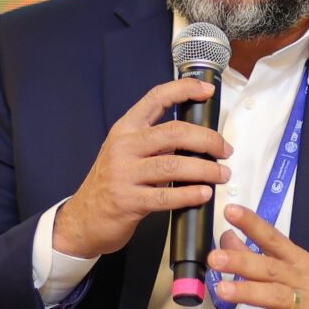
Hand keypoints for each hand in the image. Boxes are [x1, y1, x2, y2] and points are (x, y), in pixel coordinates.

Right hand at [53, 78, 232, 257]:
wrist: (83, 219)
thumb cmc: (112, 183)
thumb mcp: (126, 152)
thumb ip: (155, 141)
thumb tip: (198, 137)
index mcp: (126, 128)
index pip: (156, 97)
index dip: (184, 89)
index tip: (207, 90)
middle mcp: (124, 146)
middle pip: (174, 132)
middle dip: (207, 139)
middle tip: (225, 150)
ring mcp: (124, 173)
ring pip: (174, 165)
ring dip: (205, 169)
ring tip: (221, 174)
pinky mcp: (128, 201)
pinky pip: (166, 197)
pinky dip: (190, 194)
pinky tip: (204, 194)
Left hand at [208, 204, 308, 308]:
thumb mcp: (292, 277)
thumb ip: (259, 260)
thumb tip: (228, 239)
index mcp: (298, 262)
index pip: (273, 238)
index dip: (252, 224)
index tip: (231, 211)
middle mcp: (304, 279)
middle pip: (271, 267)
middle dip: (242, 261)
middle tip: (215, 257)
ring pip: (277, 295)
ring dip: (249, 292)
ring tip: (222, 290)